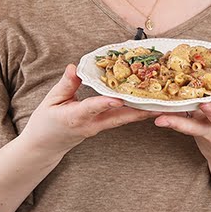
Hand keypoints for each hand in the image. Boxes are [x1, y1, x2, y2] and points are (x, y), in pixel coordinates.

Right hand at [23, 65, 156, 155]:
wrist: (46, 144)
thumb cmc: (46, 121)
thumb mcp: (50, 100)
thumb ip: (66, 84)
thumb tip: (74, 67)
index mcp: (74, 117)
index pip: (92, 109)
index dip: (105, 103)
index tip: (118, 98)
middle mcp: (91, 125)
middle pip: (119, 118)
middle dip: (141, 110)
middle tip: (161, 104)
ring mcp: (99, 128)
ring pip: (125, 119)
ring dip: (145, 112)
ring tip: (165, 104)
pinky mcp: (104, 126)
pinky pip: (122, 119)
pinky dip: (137, 112)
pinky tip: (150, 105)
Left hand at [154, 90, 210, 172]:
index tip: (205, 104)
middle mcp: (210, 132)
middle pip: (193, 127)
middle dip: (178, 123)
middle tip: (160, 120)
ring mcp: (197, 133)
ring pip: (182, 127)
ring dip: (168, 121)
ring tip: (155, 118)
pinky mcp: (189, 132)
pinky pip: (179, 122)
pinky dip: (168, 115)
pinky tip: (154, 109)